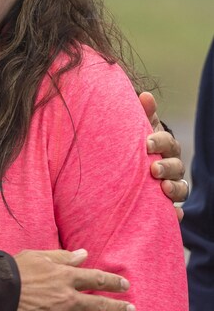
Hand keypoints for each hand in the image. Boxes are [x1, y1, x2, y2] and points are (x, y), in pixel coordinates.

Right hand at [0, 248, 145, 310]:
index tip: (125, 286)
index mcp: (64, 277)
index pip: (96, 279)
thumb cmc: (11, 274)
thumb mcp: (37, 258)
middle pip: (103, 306)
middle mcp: (68, 300)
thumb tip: (84, 255)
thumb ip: (63, 258)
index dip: (113, 282)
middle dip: (123, 309)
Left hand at [139, 92, 187, 213]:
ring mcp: (171, 186)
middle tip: (153, 168)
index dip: (160, 142)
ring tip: (162, 188)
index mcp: (165, 148)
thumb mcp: (139, 130)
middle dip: (166, 166)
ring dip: (173, 188)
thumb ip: (143, 114)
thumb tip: (145, 95)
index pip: (168, 143)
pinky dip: (175, 214)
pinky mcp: (166, 206)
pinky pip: (175, 213)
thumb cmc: (137, 146)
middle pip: (176, 166)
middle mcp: (172, 167)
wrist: (130, 171)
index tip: (146, 143)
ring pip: (180, 189)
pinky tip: (172, 215)